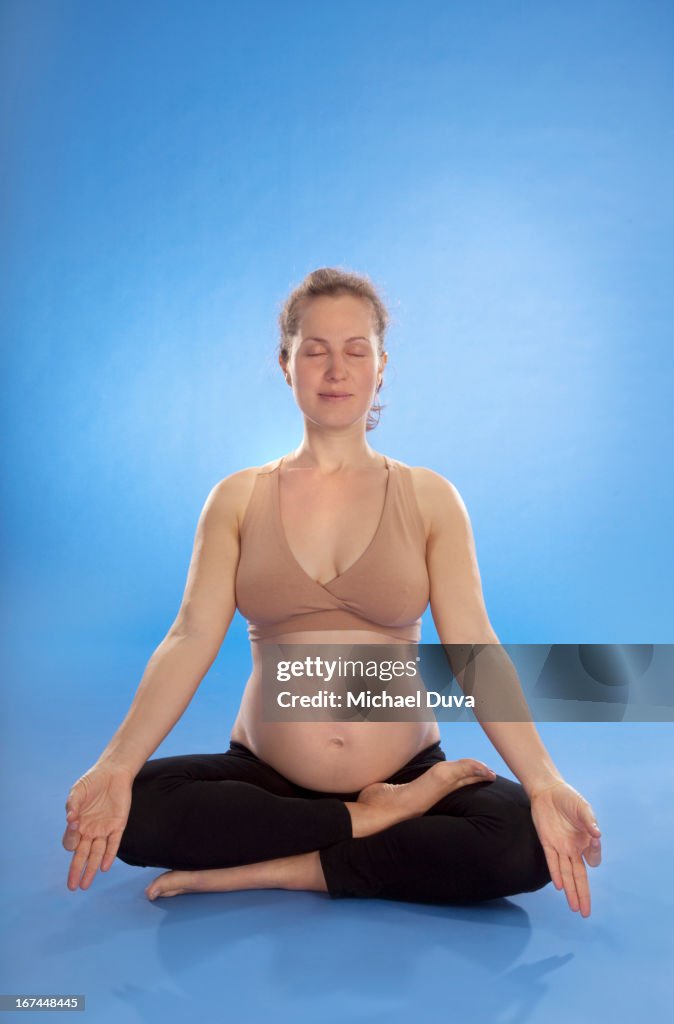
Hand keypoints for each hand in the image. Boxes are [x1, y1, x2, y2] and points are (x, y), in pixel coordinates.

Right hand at [62, 763, 133, 890]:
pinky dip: (110, 855)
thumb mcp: (77, 791)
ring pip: (97, 854)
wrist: (113, 772)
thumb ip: (72, 805)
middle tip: (72, 886)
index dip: (70, 838)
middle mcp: (90, 831)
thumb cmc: (92, 782)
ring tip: (86, 885)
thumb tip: (70, 819)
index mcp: (78, 825)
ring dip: (91, 869)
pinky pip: (114, 843)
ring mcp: (104, 830)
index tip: (73, 824)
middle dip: (76, 871)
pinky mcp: (118, 825)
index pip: (70, 842)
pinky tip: (104, 866)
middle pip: (82, 855)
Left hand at [529, 780, 601, 917]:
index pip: (593, 860)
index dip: (595, 855)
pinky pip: (551, 862)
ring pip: (566, 874)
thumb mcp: (582, 808)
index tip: (595, 842)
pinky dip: (555, 874)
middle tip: (586, 914)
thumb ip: (589, 821)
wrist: (548, 791)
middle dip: (583, 895)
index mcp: (585, 842)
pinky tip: (559, 886)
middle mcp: (573, 849)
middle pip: (579, 876)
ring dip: (570, 891)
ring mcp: (560, 848)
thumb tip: (597, 834)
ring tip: (575, 908)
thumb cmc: (569, 799)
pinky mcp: (547, 843)